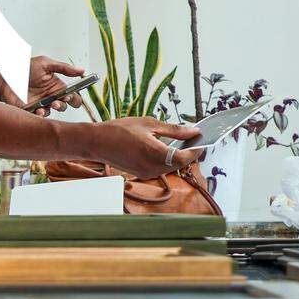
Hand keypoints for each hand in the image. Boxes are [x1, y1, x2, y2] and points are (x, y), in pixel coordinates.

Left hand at [0, 57, 85, 115]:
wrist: (5, 74)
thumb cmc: (25, 67)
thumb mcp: (46, 64)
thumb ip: (64, 68)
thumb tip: (82, 71)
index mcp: (57, 87)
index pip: (72, 97)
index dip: (74, 99)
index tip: (70, 96)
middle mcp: (50, 98)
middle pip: (64, 107)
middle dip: (63, 105)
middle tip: (58, 101)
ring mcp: (40, 105)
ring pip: (51, 113)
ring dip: (52, 110)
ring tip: (50, 104)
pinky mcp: (28, 111)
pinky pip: (36, 117)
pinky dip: (39, 115)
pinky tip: (39, 110)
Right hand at [88, 117, 202, 178]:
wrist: (96, 142)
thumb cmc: (119, 131)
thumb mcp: (149, 124)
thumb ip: (174, 130)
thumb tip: (193, 131)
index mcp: (156, 153)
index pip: (186, 157)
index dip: (197, 150)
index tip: (201, 140)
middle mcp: (152, 167)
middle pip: (180, 163)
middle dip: (188, 152)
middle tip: (192, 139)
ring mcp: (146, 173)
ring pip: (171, 166)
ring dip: (177, 156)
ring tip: (178, 142)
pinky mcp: (141, 174)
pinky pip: (160, 168)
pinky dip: (166, 160)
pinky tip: (163, 148)